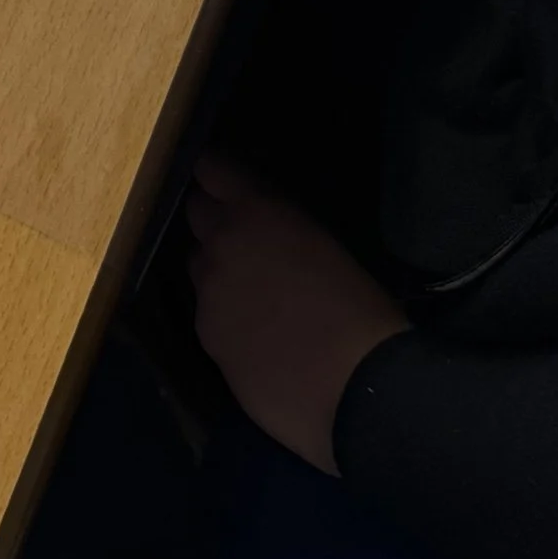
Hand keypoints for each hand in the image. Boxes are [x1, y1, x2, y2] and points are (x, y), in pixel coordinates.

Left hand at [186, 156, 408, 473]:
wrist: (354, 389)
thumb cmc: (361, 313)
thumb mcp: (325, 248)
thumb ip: (280, 230)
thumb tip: (264, 233)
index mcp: (258, 212)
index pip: (212, 169)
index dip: (214, 174)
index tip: (219, 178)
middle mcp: (221, 245)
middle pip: (196, 215)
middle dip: (213, 220)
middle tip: (243, 238)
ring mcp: (207, 293)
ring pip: (199, 269)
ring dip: (217, 272)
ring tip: (255, 296)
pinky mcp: (204, 337)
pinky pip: (208, 315)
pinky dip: (224, 318)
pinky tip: (256, 337)